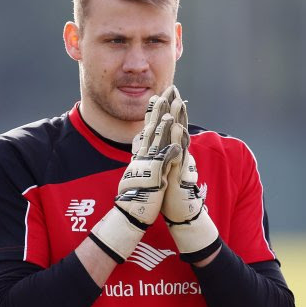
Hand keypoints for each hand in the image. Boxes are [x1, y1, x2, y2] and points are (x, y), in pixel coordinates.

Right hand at [89, 95, 180, 262]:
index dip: (154, 111)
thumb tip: (140, 143)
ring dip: (163, 128)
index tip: (159, 95)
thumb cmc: (136, 194)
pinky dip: (169, 155)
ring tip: (170, 112)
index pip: (148, 127)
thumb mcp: (139, 171)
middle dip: (160, 109)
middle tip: (167, 92)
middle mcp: (143, 157)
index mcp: (141, 154)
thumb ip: (141, 155)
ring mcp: (147, 166)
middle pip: (152, 128)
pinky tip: (175, 146)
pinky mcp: (153, 179)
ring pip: (156, 143)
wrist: (129, 214)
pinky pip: (162, 165)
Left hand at [160, 86, 220, 262]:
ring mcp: (181, 161)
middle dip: (175, 106)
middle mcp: (179, 153)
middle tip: (172, 87)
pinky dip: (180, 139)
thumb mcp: (161, 171)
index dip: (165, 110)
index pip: (169, 126)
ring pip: (181, 136)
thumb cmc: (169, 194)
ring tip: (178, 101)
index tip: (160, 92)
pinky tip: (179, 127)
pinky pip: (181, 152)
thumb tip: (150, 148)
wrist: (181, 214)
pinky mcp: (181, 171)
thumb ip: (158, 157)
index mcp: (172, 152)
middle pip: (178, 125)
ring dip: (180, 118)